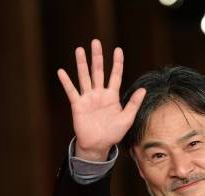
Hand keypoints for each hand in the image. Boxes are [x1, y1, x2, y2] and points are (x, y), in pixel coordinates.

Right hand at [57, 39, 145, 160]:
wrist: (98, 145)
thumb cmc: (113, 133)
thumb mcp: (127, 119)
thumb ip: (133, 104)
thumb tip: (143, 90)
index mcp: (112, 96)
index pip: (115, 76)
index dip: (117, 63)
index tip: (118, 50)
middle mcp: (99, 94)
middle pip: (98, 71)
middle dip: (97, 57)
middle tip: (96, 42)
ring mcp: (88, 98)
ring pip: (84, 77)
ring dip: (81, 64)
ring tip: (79, 50)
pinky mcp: (78, 105)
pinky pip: (71, 91)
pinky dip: (66, 82)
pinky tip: (61, 72)